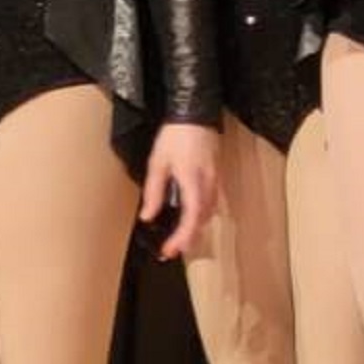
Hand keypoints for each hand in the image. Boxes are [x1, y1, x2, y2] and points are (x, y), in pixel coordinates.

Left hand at [140, 122, 221, 260]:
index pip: (192, 218)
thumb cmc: (176, 136)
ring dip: (195, 229)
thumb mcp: (158, 163)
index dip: (182, 238)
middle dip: (187, 239)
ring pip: (208, 214)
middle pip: (202, 220)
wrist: (196, 114)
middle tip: (171, 250)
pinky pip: (211, 203)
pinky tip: (191, 219)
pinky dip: (200, 216)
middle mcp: (208, 185)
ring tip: (179, 239)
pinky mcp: (216, 177)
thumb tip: (148, 216)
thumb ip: (154, 192)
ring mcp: (215, 181)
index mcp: (192, 182)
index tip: (170, 250)